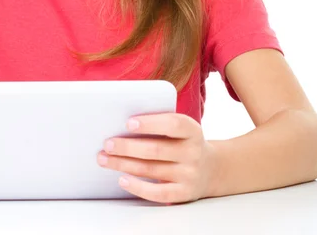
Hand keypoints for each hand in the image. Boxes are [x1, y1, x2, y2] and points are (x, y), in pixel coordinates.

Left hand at [97, 112, 217, 203]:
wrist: (211, 168)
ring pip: (151, 170)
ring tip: (105, 158)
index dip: (150, 123)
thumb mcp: (181, 129)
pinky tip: (122, 179)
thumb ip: (159, 124)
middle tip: (108, 143)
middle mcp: (193, 153)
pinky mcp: (183, 193)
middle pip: (156, 149)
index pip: (172, 124)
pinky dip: (138, 187)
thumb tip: (122, 124)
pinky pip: (158, 193)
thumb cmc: (184, 142)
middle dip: (128, 147)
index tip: (128, 123)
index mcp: (192, 130)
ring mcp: (189, 175)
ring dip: (124, 164)